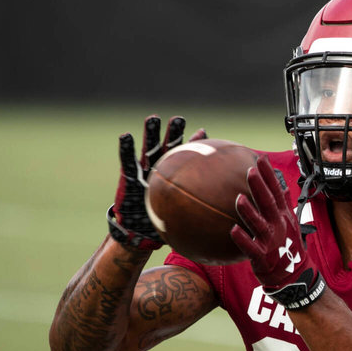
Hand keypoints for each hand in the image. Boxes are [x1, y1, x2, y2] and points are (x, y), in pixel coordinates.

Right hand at [108, 115, 206, 249]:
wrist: (139, 232)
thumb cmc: (164, 222)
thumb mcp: (183, 215)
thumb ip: (198, 207)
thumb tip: (225, 209)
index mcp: (177, 173)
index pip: (188, 155)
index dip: (194, 143)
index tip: (202, 131)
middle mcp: (162, 167)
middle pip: (169, 146)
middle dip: (174, 131)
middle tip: (179, 120)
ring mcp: (144, 169)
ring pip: (148, 148)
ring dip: (150, 133)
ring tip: (153, 119)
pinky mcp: (128, 176)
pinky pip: (127, 161)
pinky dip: (126, 148)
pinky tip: (126, 136)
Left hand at [230, 156, 318, 297]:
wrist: (294, 275)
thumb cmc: (289, 248)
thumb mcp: (291, 223)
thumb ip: (284, 205)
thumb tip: (283, 187)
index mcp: (283, 216)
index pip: (277, 191)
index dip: (269, 175)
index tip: (261, 159)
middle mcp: (278, 225)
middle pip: (268, 203)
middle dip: (260, 187)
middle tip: (251, 171)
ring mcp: (270, 241)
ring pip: (259, 224)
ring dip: (249, 212)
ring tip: (239, 198)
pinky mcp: (262, 257)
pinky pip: (251, 247)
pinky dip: (243, 240)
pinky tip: (233, 230)